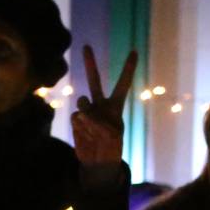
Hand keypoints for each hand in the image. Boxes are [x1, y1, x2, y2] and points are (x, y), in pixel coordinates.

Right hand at [71, 46, 136, 167]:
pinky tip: (85, 135)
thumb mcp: (112, 137)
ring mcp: (87, 112)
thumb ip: (98, 123)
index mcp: (115, 106)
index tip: (134, 51)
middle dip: (90, 63)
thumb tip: (82, 115)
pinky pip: (76, 117)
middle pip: (94, 80)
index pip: (122, 84)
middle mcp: (100, 105)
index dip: (128, 68)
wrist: (98, 163)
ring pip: (83, 102)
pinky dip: (81, 126)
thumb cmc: (111, 150)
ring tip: (93, 128)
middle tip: (86, 46)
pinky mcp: (76, 121)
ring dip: (88, 114)